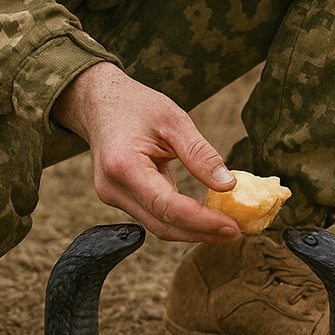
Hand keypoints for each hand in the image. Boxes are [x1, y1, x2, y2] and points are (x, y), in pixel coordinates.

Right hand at [51, 62, 240, 242]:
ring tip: (225, 225)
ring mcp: (111, 196)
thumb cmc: (135, 105)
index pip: (167, 207)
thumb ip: (200, 154)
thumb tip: (228, 185)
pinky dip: (177, 218)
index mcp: (124, 166)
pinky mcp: (118, 197)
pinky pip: (151, 215)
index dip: (202, 222)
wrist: (98, 102)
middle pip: (162, 225)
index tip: (233, 226)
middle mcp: (112, 188)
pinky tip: (201, 215)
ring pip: (156, 225)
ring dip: (191, 229)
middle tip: (236, 231)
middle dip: (200, 232)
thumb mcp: (173, 120)